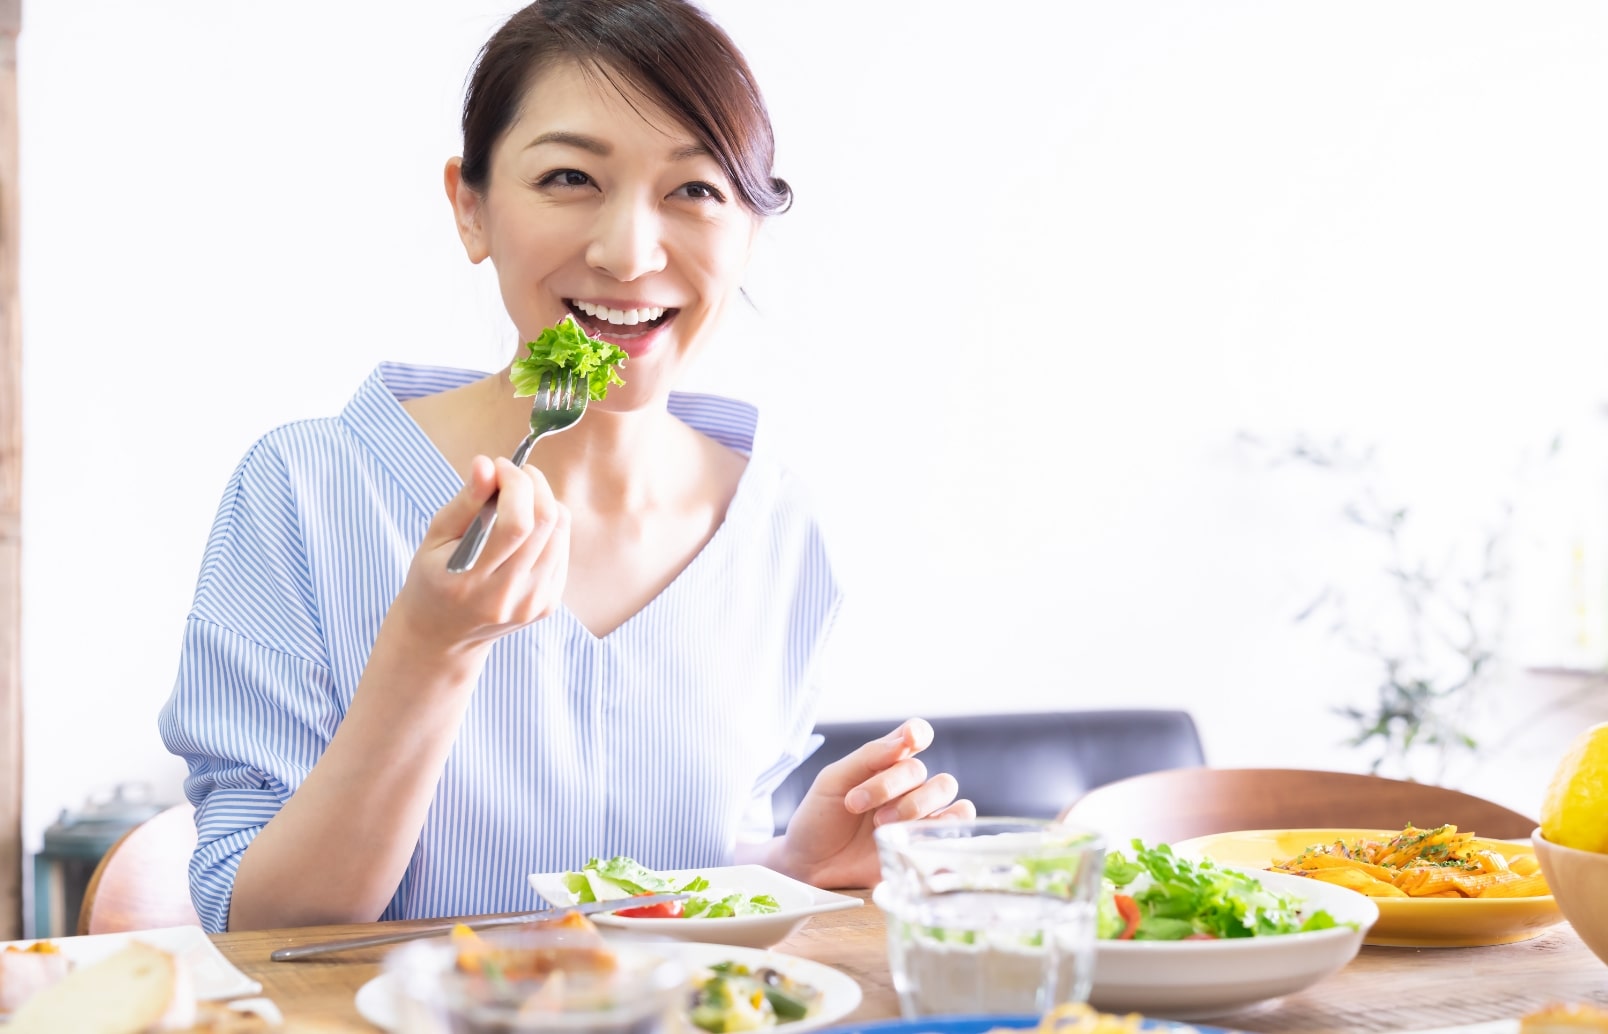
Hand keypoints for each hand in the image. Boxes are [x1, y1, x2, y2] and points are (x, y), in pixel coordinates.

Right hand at [393, 455, 571, 653]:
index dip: (516, 484)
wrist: (444, 635)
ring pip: (560, 533)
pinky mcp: (549, 603)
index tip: (500, 466)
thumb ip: (464, 502)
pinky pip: (562, 548)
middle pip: (545, 524)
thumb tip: (486, 464)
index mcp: (471, 583)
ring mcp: (534, 603)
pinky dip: (549, 525)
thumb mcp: (435, 539)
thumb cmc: (433, 580)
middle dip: (533, 484)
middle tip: (514, 474)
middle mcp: (508, 597)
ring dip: (545, 501)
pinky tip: (526, 525)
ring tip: (519, 496)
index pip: (516, 525)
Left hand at [771, 718, 974, 888]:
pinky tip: (919, 832)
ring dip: (913, 805)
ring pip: (945, 790)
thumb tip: (904, 741)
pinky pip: (959, 824)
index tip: (911, 740)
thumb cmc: (820, 817)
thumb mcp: (833, 780)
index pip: (914, 735)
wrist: (810, 864)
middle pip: (922, 770)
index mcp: (885, 762)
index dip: (918, 733)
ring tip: (880, 825)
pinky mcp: (926, 842)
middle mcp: (907, 785)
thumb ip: (869, 757)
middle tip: (857, 804)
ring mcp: (919, 813)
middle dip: (890, 785)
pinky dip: (950, 822)